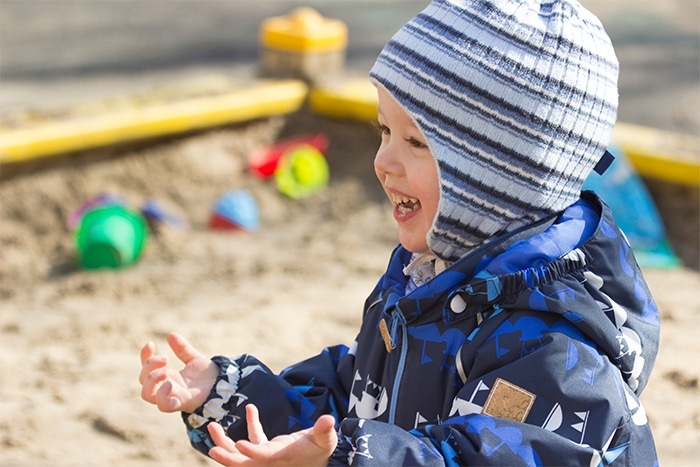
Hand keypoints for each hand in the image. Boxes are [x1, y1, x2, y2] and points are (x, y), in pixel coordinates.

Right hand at [139, 332, 217, 412]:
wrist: (225, 384)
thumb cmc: (208, 376)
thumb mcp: (194, 358)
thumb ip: (183, 349)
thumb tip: (171, 334)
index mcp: (168, 376)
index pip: (146, 368)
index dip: (144, 356)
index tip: (150, 343)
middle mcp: (167, 386)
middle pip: (143, 380)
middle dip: (149, 366)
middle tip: (166, 358)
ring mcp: (173, 395)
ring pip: (147, 394)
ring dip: (151, 380)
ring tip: (166, 370)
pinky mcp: (182, 402)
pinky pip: (164, 406)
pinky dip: (161, 396)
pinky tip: (170, 385)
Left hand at [208, 404, 336, 466]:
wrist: (320, 458)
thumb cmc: (322, 449)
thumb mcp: (326, 440)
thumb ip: (324, 430)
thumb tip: (328, 419)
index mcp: (282, 458)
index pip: (264, 457)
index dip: (252, 452)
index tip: (239, 444)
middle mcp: (270, 460)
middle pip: (243, 463)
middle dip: (227, 456)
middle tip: (212, 448)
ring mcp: (267, 456)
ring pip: (240, 453)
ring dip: (225, 442)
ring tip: (212, 426)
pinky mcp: (268, 449)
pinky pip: (254, 438)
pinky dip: (251, 424)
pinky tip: (250, 408)